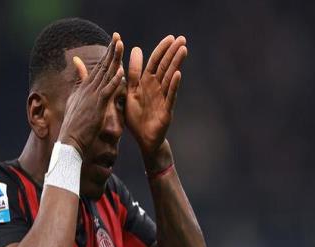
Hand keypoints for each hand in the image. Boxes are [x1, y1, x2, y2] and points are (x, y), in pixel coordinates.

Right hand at [58, 33, 123, 155]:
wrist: (70, 141)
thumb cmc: (74, 126)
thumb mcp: (74, 102)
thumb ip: (78, 86)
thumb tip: (76, 76)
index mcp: (84, 89)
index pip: (97, 68)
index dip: (105, 55)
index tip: (112, 43)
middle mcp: (88, 89)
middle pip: (101, 66)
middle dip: (110, 51)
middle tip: (117, 36)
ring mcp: (92, 97)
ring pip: (105, 74)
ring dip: (113, 59)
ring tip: (120, 44)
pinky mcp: (97, 106)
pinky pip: (107, 91)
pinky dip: (114, 80)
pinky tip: (121, 70)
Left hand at [125, 35, 186, 168]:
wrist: (143, 140)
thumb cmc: (137, 117)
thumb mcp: (130, 92)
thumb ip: (133, 73)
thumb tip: (136, 49)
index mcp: (146, 84)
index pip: (155, 63)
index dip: (162, 50)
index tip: (170, 38)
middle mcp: (156, 89)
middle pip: (165, 67)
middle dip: (173, 53)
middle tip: (182, 38)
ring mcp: (163, 98)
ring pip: (170, 78)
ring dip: (176, 64)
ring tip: (183, 50)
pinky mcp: (166, 110)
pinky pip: (170, 96)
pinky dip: (174, 85)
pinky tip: (178, 74)